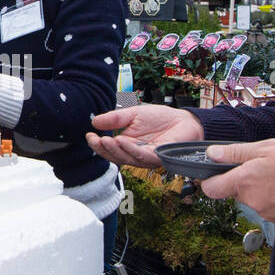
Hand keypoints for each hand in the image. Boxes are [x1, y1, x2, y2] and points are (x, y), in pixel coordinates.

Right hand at [86, 105, 203, 168]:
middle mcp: (135, 154)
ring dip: (115, 150)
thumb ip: (115, 118)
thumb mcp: (133, 114)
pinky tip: (122, 140)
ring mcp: (146, 158)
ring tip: (106, 139)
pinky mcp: (158, 157)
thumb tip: (95, 121)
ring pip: (126, 159)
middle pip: (115, 157)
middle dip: (103, 149)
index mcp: (127, 145)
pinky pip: (142, 156)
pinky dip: (131, 149)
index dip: (98, 145)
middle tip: (95, 139)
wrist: (184, 120)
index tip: (89, 135)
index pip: (109, 149)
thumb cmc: (161, 119)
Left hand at [199, 139, 274, 225]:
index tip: (218, 171)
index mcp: (245, 182)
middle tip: (266, 164)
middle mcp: (253, 201)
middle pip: (236, 192)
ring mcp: (267, 213)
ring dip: (263, 188)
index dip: (211, 179)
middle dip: (245, 180)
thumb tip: (211, 154)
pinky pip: (270, 207)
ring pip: (254, 200)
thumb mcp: (268, 147)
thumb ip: (236, 153)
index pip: (211, 189)